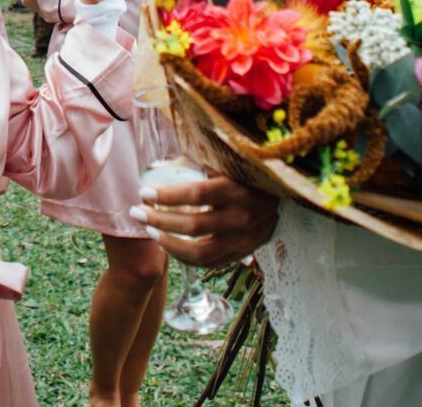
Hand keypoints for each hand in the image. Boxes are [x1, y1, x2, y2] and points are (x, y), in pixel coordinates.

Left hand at [129, 177, 278, 267]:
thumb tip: (157, 166)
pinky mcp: (244, 252)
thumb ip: (195, 162)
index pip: (196, 194)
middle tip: (137, 212)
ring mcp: (244, 239)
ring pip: (199, 252)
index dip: (167, 195)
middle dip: (159, 220)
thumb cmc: (246, 170)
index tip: (144, 192)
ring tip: (150, 231)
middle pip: (193, 225)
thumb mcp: (225, 159)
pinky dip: (185, 258)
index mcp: (237, 187)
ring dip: (168, 244)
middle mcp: (242, 216)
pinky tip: (169, 246)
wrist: (284, 194)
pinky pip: (210, 263)